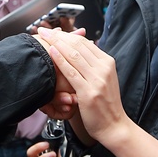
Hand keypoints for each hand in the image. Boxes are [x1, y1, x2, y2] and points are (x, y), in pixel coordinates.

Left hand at [37, 27, 132, 147]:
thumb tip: (81, 49)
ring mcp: (97, 79)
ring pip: (73, 55)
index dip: (67, 35)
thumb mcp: (104, 79)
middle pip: (78, 46)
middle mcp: (104, 68)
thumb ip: (94, 65)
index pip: (84, 43)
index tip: (54, 31)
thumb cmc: (105, 105)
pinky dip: (59, 60)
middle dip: (58, 36)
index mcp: (108, 62)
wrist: (114, 126)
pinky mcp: (88, 92)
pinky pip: (71, 72)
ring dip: (56, 43)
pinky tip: (51, 52)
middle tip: (44, 30)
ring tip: (43, 37)